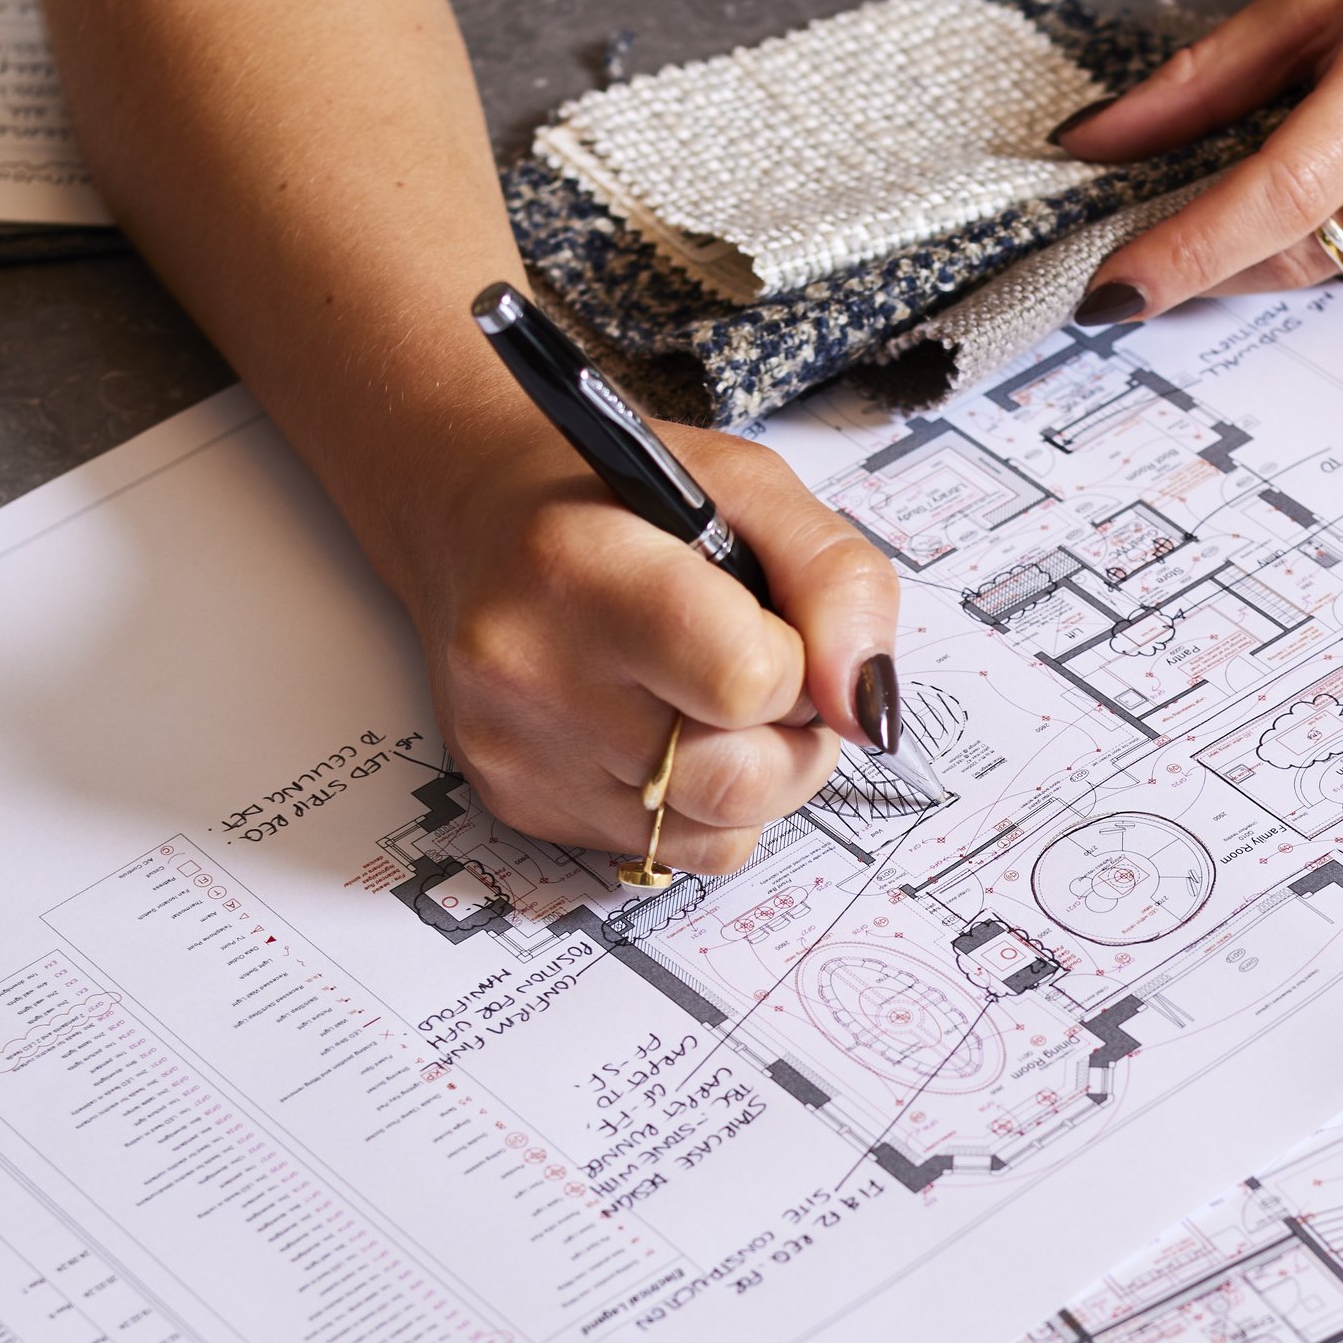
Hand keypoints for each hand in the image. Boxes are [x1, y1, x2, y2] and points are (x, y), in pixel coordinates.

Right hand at [409, 417, 900, 876]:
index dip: (792, 660)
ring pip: (716, 832)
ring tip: (708, 695)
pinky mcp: (520, 805)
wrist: (474, 519)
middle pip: (738, 780)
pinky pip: (671, 853)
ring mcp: (518, 752)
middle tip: (759, 670)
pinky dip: (698, 806)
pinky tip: (662, 730)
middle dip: (789, 734)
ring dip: (753, 773)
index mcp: (577, 565)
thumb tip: (867, 708)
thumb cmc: (616, 497)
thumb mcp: (748, 488)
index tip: (767, 621)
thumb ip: (838, 582)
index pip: (745, 680)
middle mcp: (528, 670)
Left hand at [1055, 0, 1342, 312]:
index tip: (1109, 291)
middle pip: (1298, 251)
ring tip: (1332, 139)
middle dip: (1219, 252)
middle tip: (1163, 232)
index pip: (1277, 195)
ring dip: (1296, 230)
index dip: (1185, 252)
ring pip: (1341, 265)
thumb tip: (1093, 142)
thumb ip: (1200, 79)